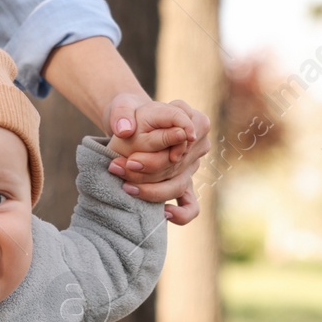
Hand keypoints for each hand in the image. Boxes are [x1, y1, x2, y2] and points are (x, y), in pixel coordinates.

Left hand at [104, 95, 210, 224]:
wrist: (130, 127)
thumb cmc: (130, 114)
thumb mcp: (123, 108)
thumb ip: (121, 115)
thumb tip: (124, 130)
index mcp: (195, 119)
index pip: (185, 135)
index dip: (162, 148)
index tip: (132, 160)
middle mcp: (199, 144)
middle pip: (179, 164)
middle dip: (149, 172)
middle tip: (122, 171)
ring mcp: (193, 167)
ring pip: (179, 185)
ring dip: (153, 191)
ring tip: (127, 188)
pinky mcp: (184, 184)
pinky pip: (190, 206)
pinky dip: (181, 213)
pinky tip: (163, 214)